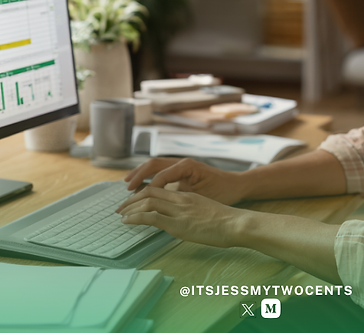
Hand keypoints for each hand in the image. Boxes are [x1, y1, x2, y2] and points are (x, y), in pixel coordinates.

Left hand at [117, 186, 246, 247]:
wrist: (236, 223)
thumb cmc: (226, 220)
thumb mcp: (206, 209)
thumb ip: (192, 210)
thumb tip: (184, 218)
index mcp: (187, 195)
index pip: (159, 187)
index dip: (143, 191)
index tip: (133, 198)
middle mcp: (181, 199)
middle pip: (149, 191)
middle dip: (132, 198)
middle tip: (121, 207)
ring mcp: (179, 210)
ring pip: (147, 201)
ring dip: (130, 207)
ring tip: (120, 215)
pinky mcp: (178, 223)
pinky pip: (150, 217)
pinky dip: (135, 217)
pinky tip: (127, 222)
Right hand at [123, 157, 245, 204]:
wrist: (237, 185)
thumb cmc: (223, 191)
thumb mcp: (202, 196)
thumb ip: (182, 196)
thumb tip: (161, 201)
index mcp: (186, 166)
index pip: (160, 175)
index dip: (147, 187)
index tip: (137, 199)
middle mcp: (182, 162)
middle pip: (153, 164)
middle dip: (138, 175)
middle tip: (126, 188)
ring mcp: (181, 165)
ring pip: (155, 165)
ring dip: (141, 174)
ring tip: (127, 184)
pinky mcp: (182, 171)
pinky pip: (161, 171)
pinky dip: (149, 177)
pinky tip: (142, 186)